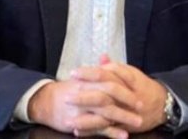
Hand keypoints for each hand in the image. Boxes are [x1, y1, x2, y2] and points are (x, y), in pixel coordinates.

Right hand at [28, 79, 142, 137]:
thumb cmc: (66, 89)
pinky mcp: (79, 123)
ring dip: (123, 118)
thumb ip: (96, 70)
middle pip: (109, 96)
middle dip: (126, 102)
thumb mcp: (81, 77)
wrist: (45, 102)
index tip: (138, 90)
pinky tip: (123, 135)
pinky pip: (98, 129)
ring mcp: (82, 109)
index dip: (124, 85)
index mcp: (87, 81)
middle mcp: (85, 94)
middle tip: (141, 107)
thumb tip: (107, 57)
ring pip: (106, 113)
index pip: (108, 80)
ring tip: (137, 122)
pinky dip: (112, 132)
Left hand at [69, 56, 168, 132]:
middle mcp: (128, 94)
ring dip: (87, 115)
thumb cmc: (143, 87)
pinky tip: (78, 130)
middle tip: (67, 94)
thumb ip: (114, 66)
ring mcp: (127, 110)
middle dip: (86, 94)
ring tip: (70, 117)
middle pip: (104, 93)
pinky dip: (92, 130)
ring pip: (106, 112)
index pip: (106, 73)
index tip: (73, 73)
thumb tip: (101, 56)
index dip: (89, 73)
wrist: (163, 104)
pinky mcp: (125, 125)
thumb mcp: (130, 73)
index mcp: (128, 78)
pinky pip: (107, 128)